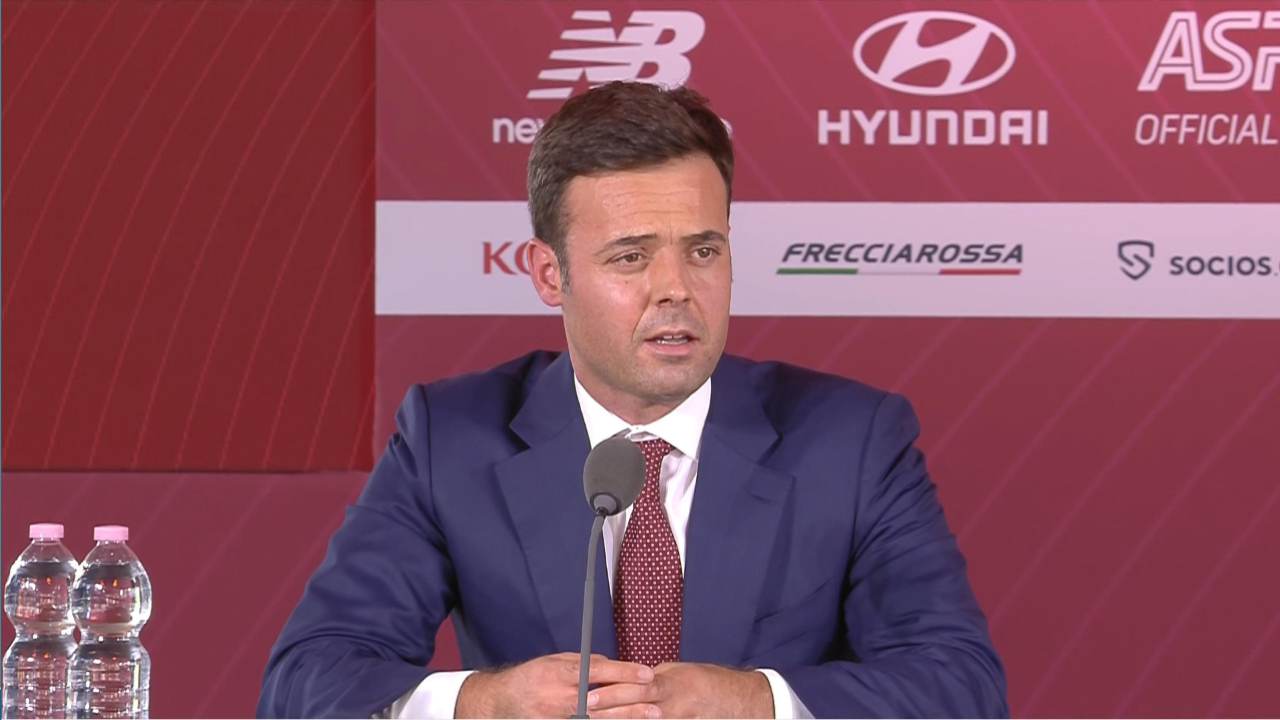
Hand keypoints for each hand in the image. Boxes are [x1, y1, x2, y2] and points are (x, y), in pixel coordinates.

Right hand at [455, 652, 654, 717]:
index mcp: (561, 673)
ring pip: (601, 719)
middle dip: (633, 698)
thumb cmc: (530, 677)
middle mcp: (562, 697)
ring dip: (628, 717)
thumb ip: (583, 662)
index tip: (647, 672)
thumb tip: (610, 664)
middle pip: (605, 699)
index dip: (625, 672)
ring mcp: (561, 717)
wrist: (502, 702)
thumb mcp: (555, 661)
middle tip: (656, 698)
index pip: (599, 671)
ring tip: (652, 715)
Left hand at [586, 662, 773, 718]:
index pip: (635, 688)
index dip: (610, 693)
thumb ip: (653, 680)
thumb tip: (628, 680)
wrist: (738, 701)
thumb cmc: (706, 683)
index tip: (588, 697)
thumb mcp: (677, 673)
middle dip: (608, 712)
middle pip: (634, 710)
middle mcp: (672, 706)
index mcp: (669, 685)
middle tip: (585, 711)